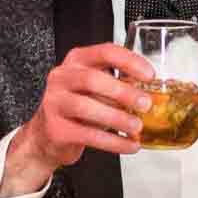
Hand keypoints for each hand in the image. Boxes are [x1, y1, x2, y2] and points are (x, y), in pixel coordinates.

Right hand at [2, 44, 155, 191]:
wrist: (47, 136)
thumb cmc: (78, 109)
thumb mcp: (97, 90)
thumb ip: (119, 84)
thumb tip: (150, 90)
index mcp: (76, 62)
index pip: (104, 52)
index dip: (129, 62)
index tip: (149, 75)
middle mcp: (61, 78)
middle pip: (92, 79)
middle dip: (123, 92)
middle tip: (146, 104)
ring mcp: (55, 103)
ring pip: (87, 107)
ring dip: (118, 118)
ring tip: (137, 127)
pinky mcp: (56, 129)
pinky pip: (88, 135)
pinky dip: (113, 142)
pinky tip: (129, 145)